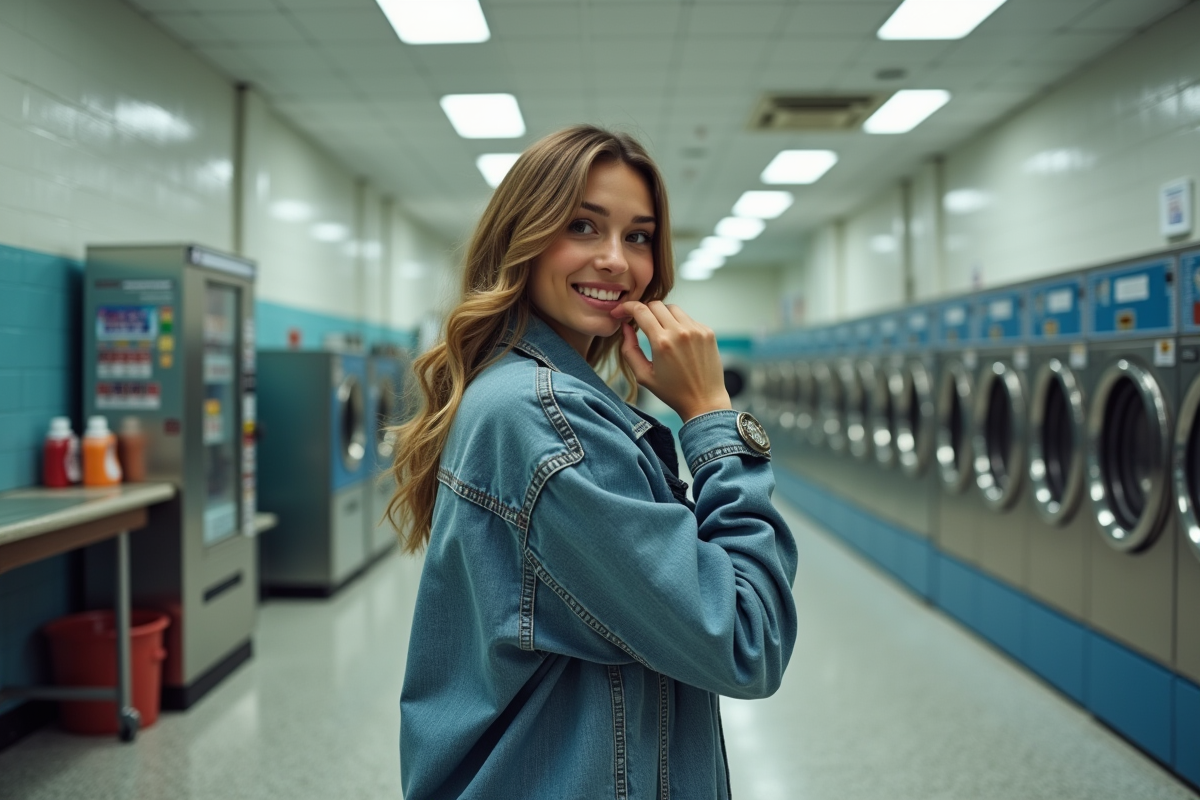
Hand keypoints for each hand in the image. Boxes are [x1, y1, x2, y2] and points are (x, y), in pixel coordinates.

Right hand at [611, 300, 731, 421]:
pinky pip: (687, 318)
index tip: (620, 312)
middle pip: (655, 305)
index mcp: (662, 342)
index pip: (640, 310)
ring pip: (672, 308)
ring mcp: (696, 330)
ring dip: (661, 315)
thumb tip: (626, 327)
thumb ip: (629, 350)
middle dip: (643, 310)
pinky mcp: (707, 332)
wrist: (704, 400)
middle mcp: (680, 332)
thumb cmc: (672, 392)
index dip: (626, 307)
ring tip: (659, 331)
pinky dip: (678, 323)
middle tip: (638, 321)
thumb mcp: (643, 375)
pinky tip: (677, 340)